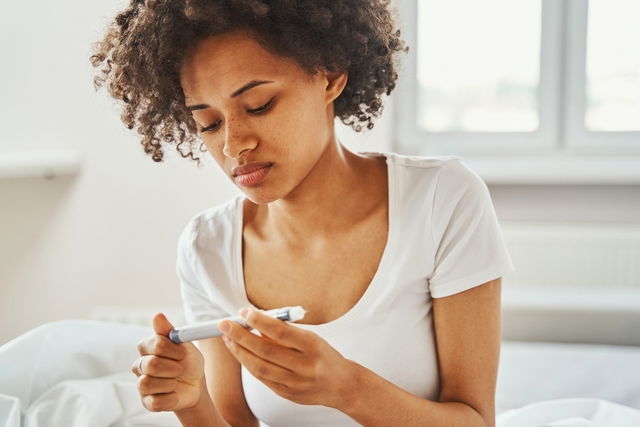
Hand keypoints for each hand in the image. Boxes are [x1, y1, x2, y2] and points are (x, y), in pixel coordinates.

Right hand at [132, 313, 205, 411]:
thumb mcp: (184, 344)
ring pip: (147, 383)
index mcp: (147, 347)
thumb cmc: (188, 361)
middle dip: (173, 367)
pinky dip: (171, 397)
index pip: (156, 344)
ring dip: (170, 382)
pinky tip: (174, 393)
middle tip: (181, 368)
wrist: (196, 385)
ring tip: (177, 381)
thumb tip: (157, 315)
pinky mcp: (146, 402)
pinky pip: (155, 401)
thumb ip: (169, 330)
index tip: (183, 353)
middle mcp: (140, 365)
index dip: (173, 350)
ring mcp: (141, 384)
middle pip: (151, 364)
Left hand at [219, 307, 355, 407]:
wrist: (341, 385)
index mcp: (312, 346)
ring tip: (229, 339)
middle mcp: (304, 366)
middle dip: (241, 336)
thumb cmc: (324, 356)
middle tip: (226, 325)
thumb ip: (285, 332)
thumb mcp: (310, 338)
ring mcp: (295, 383)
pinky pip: (262, 378)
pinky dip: (249, 364)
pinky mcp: (287, 394)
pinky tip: (242, 354)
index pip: (281, 332)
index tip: (245, 312)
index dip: (260, 321)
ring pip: (260, 367)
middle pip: (265, 350)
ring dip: (240, 352)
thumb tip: (256, 323)